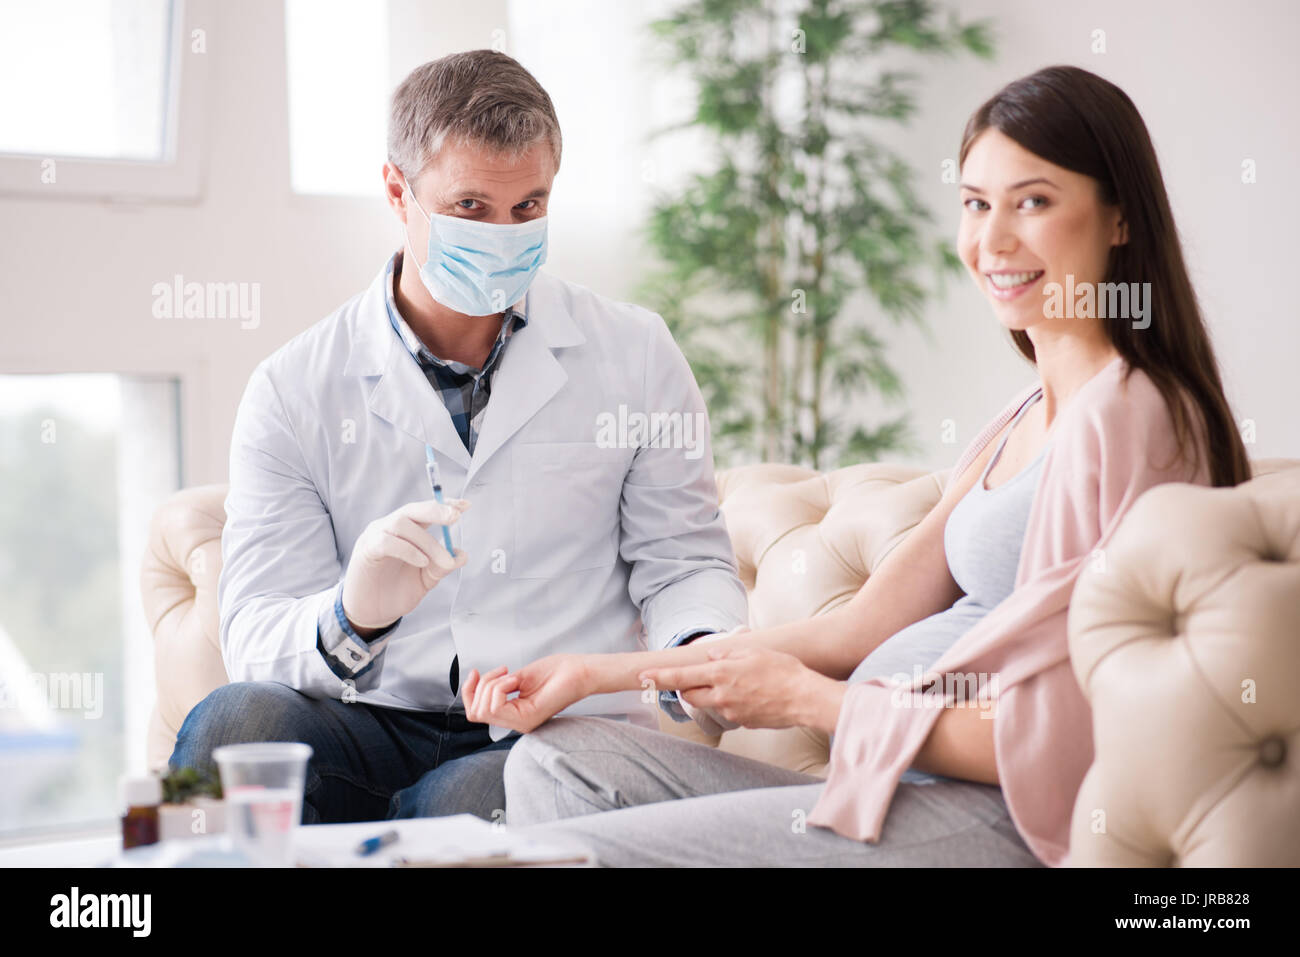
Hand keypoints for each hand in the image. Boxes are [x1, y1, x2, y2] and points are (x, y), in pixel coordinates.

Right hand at [340, 498, 468, 630]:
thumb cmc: (395, 591)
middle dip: (435, 510)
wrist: (371, 613)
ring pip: (402, 523)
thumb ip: (441, 567)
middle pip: (412, 509)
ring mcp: (376, 536)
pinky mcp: (366, 550)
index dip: (444, 505)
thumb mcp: (425, 580)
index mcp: (407, 531)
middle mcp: (390, 527)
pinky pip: (386, 542)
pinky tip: (422, 562)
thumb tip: (461, 556)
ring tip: (443, 560)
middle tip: (455, 517)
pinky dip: (408, 550)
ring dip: (427, 541)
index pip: (425, 510)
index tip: (465, 505)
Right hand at [462, 654, 591, 733]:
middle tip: (503, 671)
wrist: (578, 670)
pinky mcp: (528, 719)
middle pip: (475, 712)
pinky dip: (499, 687)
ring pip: (483, 709)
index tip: (475, 672)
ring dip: (492, 685)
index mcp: (512, 714)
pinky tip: (515, 680)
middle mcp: (515, 723)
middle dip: (481, 686)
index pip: (475, 713)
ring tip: (512, 675)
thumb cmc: (555, 672)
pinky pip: (496, 706)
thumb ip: (497, 686)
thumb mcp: (516, 677)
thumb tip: (476, 686)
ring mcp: (521, 723)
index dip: (468, 691)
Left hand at [639, 646, 838, 730]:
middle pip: (689, 695)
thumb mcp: (753, 652)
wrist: (805, 698)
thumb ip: (727, 653)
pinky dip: (731, 702)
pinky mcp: (742, 722)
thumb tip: (710, 654)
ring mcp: (731, 712)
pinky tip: (751, 694)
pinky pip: (728, 711)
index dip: (659, 678)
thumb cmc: (782, 670)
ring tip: (734, 682)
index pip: (681, 677)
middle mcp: (722, 696)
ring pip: (708, 704)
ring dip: (710, 694)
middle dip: (687, 688)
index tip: (642, 677)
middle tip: (697, 677)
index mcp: (722, 674)